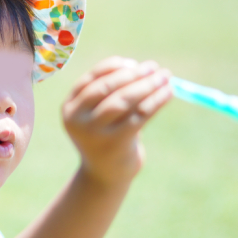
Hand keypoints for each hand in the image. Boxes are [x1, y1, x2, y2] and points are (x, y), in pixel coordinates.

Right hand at [62, 56, 172, 183]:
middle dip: (133, 74)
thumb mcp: (99, 114)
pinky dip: (156, 101)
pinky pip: (139, 116)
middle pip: (106, 88)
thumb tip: (142, 68)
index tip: (134, 63)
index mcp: (69, 108)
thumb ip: (111, 92)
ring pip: (123, 101)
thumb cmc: (106, 135)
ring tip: (165, 77)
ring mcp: (94, 133)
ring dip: (147, 85)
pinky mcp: (115, 144)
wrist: (105, 174)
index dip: (114, 67)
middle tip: (154, 67)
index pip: (91, 79)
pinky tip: (168, 92)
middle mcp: (77, 120)